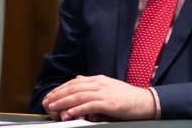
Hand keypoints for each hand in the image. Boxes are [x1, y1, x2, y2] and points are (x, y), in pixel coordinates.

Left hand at [41, 75, 156, 120]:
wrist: (145, 101)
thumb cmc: (127, 97)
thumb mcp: (108, 86)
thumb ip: (93, 83)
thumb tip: (78, 78)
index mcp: (99, 79)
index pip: (75, 82)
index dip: (60, 88)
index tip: (50, 95)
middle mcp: (100, 83)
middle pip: (74, 88)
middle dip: (58, 95)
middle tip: (46, 102)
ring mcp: (104, 93)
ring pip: (79, 96)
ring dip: (64, 102)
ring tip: (52, 107)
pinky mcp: (109, 103)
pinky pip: (90, 105)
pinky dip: (78, 109)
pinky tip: (69, 113)